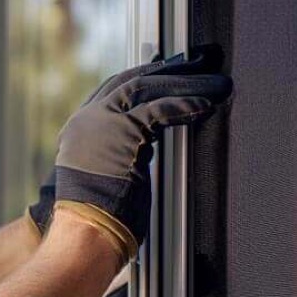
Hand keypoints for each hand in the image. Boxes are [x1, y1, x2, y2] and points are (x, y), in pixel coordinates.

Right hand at [50, 46, 230, 261]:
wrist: (83, 235)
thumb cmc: (97, 222)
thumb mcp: (105, 180)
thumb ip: (121, 156)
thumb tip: (143, 151)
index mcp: (79, 132)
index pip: (113, 92)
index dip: (142, 77)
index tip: (166, 68)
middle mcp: (86, 122)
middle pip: (131, 82)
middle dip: (169, 71)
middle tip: (198, 61)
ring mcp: (100, 123)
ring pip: (149, 89)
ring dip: (187, 83)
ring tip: (217, 83)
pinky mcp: (121, 131)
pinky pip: (161, 109)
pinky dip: (189, 103)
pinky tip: (210, 102)